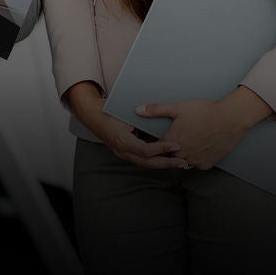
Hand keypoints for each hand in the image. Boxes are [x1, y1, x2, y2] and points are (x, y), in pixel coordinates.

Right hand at [66, 82, 186, 168]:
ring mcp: (122, 153)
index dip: (162, 149)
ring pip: (145, 164)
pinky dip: (154, 160)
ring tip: (178, 163)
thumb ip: (141, 119)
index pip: (145, 150)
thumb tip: (160, 119)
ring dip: (162, 163)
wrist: (92, 114)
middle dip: (167, 163)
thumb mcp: (125, 113)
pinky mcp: (124, 152)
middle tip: (183, 162)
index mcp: (122, 141)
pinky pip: (141, 159)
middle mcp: (122, 151)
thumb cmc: (108, 110)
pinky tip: (165, 158)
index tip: (175, 145)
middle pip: (148, 163)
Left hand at [136, 87, 272, 169]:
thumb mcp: (177, 107)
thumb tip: (137, 110)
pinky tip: (198, 146)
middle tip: (177, 137)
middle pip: (169, 156)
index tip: (157, 137)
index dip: (155, 143)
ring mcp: (195, 161)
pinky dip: (196, 158)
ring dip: (182, 154)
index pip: (156, 148)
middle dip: (168, 149)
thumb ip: (155, 110)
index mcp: (171, 141)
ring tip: (188, 141)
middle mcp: (182, 154)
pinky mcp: (207, 165)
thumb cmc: (204, 111)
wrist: (230, 118)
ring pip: (182, 161)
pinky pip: (196, 164)